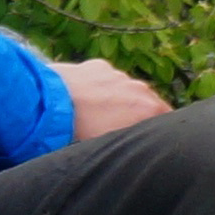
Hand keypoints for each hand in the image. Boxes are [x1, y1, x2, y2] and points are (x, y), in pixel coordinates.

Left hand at [57, 58, 172, 140]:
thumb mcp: (113, 146)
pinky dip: (99, 87)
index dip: (156, 133)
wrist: (47, 104)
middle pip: (147, 104)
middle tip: (115, 132)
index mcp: (149, 109)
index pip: (167, 121)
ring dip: (117, 101)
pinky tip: (84, 98)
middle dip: (136, 116)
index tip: (145, 142)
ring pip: (126, 90)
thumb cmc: (80, 132)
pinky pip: (106, 79)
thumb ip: (132, 143)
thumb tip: (137, 148)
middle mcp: (140, 88)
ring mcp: (119, 75)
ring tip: (95, 115)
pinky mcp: (99, 66)